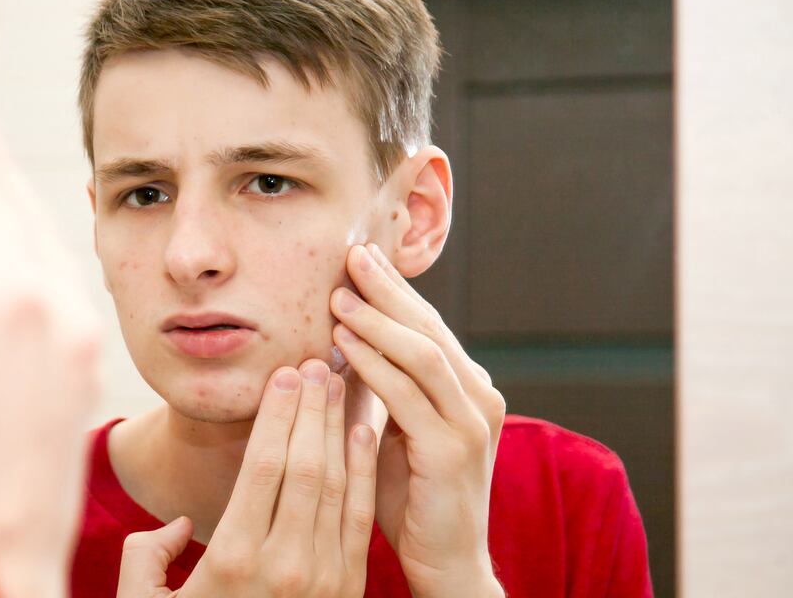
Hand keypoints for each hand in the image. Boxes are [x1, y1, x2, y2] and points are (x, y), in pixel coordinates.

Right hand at [117, 360, 377, 597]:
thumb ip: (147, 558)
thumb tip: (179, 524)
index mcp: (234, 561)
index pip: (265, 467)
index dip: (278, 415)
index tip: (284, 374)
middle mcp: (285, 566)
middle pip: (307, 466)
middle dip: (313, 408)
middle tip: (315, 361)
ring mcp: (324, 579)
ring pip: (339, 485)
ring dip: (341, 428)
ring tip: (339, 383)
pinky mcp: (349, 588)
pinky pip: (360, 517)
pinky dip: (364, 470)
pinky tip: (363, 433)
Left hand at [330, 243, 505, 597]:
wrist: (444, 562)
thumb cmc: (413, 497)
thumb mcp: (396, 430)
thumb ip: (384, 387)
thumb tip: (343, 337)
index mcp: (469, 388)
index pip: (429, 325)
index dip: (393, 291)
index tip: (359, 258)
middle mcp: (479, 396)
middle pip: (428, 327)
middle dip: (386, 290)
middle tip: (349, 256)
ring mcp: (472, 422)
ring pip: (421, 352)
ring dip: (375, 320)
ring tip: (338, 296)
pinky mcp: (454, 449)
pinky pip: (407, 394)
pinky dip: (372, 362)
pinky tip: (343, 343)